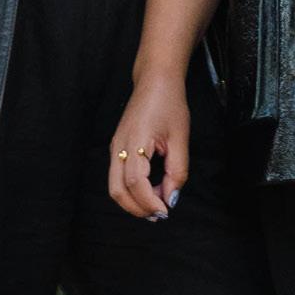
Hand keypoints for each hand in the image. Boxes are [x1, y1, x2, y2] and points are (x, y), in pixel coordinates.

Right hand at [107, 69, 189, 219]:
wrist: (155, 80)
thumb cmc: (169, 103)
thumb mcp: (180, 137)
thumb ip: (177, 170)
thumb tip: (171, 198)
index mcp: (135, 140)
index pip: (135, 182)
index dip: (149, 201)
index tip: (166, 210)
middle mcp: (119, 146)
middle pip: (117, 190)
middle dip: (136, 208)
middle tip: (158, 214)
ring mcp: (115, 147)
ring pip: (114, 186)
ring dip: (132, 201)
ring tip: (155, 206)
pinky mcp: (117, 147)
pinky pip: (117, 176)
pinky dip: (130, 190)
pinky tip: (149, 191)